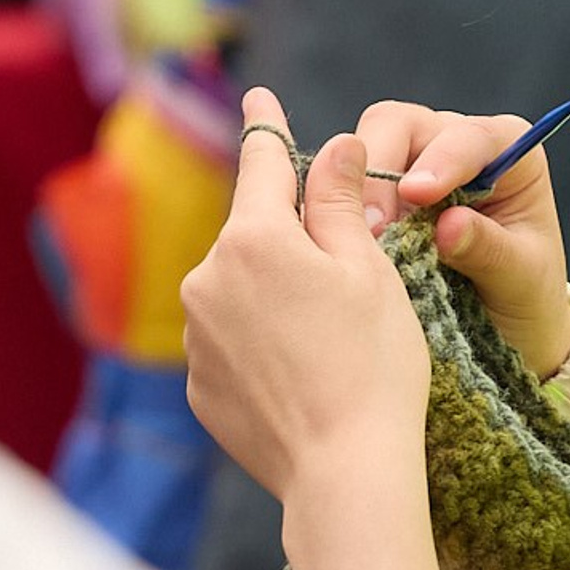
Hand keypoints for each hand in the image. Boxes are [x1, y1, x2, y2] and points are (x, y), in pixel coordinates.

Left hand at [183, 90, 431, 498]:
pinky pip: (232, 345)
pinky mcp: (198, 384)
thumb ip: (341, 202)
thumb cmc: (372, 364)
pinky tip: (303, 379)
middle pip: (256, 236)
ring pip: (241, 292)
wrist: (344, 473)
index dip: (267, 125)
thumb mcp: (370, 270)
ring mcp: (197, 335)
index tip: (258, 95)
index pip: (263, 163)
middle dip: (292, 243)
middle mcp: (209, 277)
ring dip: (275, 299)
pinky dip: (262, 349)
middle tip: (346, 285)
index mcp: (256, 238)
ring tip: (329, 345)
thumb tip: (332, 146)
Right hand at [356, 102, 569, 380]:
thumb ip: (489, 249)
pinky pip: (348, 181)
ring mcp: (411, 161)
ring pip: (365, 148)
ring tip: (361, 241)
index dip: (440, 160)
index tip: (416, 194)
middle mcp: (454, 142)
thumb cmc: (525, 290)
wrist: (507, 323)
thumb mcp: (522, 277)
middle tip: (373, 227)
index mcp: (507, 149)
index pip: (468, 137)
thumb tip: (448, 225)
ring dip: (356, 190)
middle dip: (382, 170)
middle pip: (400, 125)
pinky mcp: (380, 189)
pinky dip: (343, 206)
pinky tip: (346, 241)